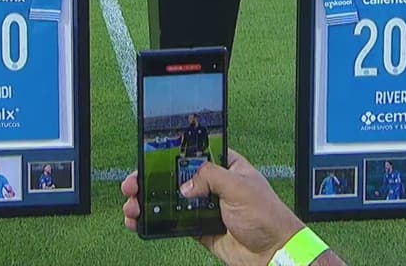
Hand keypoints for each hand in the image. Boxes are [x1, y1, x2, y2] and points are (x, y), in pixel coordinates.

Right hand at [122, 150, 306, 265]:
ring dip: (149, 201)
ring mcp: (205, 206)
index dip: (168, 154)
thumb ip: (209, 177)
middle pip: (175, 177)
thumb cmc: (266, 215)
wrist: (273, 253)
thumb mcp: (238, 186)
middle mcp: (213, 184)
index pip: (192, 153)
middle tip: (133, 185)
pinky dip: (156, 221)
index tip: (148, 158)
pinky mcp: (200, 227)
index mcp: (225, 166)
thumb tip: (185, 185)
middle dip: (151, 180)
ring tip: (132, 205)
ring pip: (171, 200)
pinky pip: (174, 222)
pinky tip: (140, 220)